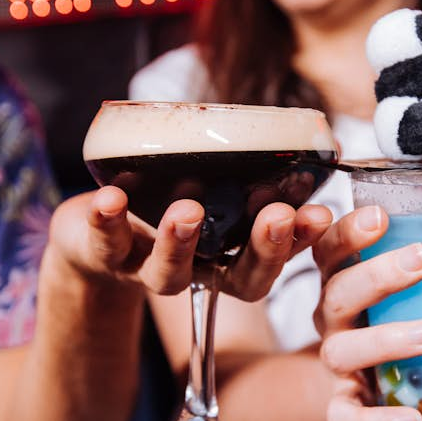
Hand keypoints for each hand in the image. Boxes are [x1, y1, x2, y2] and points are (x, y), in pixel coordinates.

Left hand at [43, 186, 332, 299]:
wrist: (91, 231)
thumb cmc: (165, 196)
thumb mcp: (215, 182)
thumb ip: (257, 165)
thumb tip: (330, 140)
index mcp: (231, 254)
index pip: (276, 257)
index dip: (301, 242)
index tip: (320, 213)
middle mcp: (199, 270)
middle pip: (240, 280)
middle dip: (263, 249)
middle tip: (279, 216)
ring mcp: (150, 269)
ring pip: (169, 274)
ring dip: (181, 242)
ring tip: (189, 210)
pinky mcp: (105, 256)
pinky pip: (106, 245)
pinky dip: (108, 220)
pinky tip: (111, 198)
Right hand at [312, 205, 421, 420]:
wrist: (376, 381)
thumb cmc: (413, 316)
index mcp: (345, 278)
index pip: (332, 247)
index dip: (349, 231)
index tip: (382, 216)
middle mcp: (333, 318)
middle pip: (338, 292)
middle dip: (378, 275)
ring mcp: (336, 362)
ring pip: (341, 350)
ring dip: (386, 340)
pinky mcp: (343, 404)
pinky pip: (347, 417)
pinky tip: (414, 419)